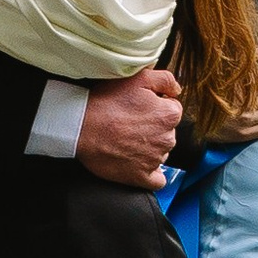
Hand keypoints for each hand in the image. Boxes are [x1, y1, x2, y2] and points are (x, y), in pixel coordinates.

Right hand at [77, 66, 183, 187]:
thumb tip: (176, 90)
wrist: (81, 127)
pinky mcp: (141, 177)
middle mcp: (167, 139)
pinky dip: (150, 173)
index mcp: (169, 115)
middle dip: (153, 127)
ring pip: (161, 152)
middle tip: (130, 122)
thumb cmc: (106, 102)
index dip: (156, 107)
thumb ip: (165, 80)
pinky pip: (157, 179)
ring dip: (149, 147)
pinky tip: (137, 162)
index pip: (172, 110)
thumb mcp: (139, 78)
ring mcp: (155, 160)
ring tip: (126, 139)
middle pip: (167, 132)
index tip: (140, 108)